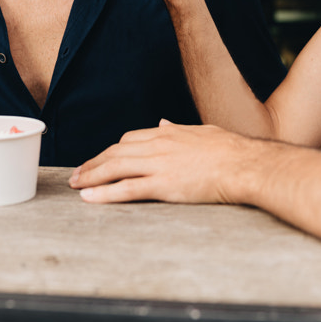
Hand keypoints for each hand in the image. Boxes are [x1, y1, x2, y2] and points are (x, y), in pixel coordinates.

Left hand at [69, 119, 258, 204]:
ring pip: (115, 168)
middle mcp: (158, 146)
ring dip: (92, 176)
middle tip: (78, 173)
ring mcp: (159, 165)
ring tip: (76, 185)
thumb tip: (163, 123)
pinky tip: (90, 198)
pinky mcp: (163, 185)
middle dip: (94, 163)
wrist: (244, 164)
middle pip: (116, 152)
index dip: (112, 150)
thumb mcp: (202, 132)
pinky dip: (105, 193)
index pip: (130, 139)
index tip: (103, 158)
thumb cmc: (230, 150)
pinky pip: (127, 189)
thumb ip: (179, 129)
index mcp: (168, 133)